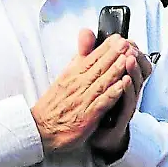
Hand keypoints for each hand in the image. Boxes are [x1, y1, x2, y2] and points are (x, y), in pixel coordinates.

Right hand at [31, 30, 131, 152]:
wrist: (40, 129)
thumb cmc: (55, 104)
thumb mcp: (64, 76)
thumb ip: (78, 59)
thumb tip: (85, 39)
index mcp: (73, 74)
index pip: (91, 58)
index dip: (105, 47)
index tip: (118, 37)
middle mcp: (78, 85)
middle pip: (98, 67)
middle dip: (113, 54)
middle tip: (126, 43)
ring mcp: (83, 100)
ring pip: (101, 82)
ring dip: (115, 70)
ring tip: (127, 59)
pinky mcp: (86, 117)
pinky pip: (101, 103)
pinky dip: (112, 94)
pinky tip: (122, 86)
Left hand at [90, 40, 152, 158]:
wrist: (97, 133)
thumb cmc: (97, 102)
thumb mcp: (90, 73)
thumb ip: (88, 52)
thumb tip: (86, 32)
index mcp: (121, 77)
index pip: (131, 59)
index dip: (130, 48)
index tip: (125, 38)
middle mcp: (127, 89)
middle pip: (136, 69)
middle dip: (133, 56)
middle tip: (130, 45)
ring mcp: (126, 103)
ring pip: (134, 84)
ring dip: (132, 70)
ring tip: (129, 58)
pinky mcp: (122, 117)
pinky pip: (126, 103)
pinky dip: (126, 91)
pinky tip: (124, 82)